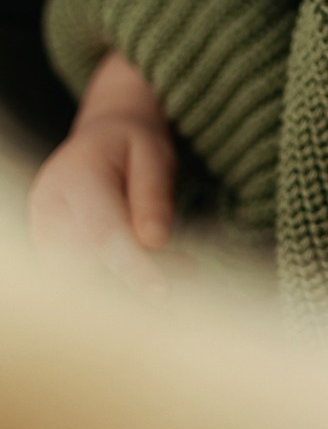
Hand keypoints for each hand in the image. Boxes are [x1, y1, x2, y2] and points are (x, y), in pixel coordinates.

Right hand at [28, 52, 177, 290]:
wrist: (102, 137)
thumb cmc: (132, 142)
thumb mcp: (154, 152)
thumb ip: (153, 193)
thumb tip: (155, 243)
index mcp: (75, 176)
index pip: (101, 233)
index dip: (132, 267)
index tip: (162, 291)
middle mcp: (48, 207)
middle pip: (84, 265)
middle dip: (132, 281)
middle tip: (186, 270)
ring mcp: (41, 230)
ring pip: (77, 280)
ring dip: (125, 287)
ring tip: (179, 268)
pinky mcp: (47, 249)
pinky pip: (76, 279)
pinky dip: (114, 283)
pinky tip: (151, 273)